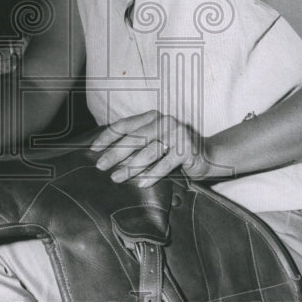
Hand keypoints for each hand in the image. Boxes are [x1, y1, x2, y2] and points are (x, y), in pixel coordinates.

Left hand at [90, 111, 213, 186]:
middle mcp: (164, 122)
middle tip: (100, 165)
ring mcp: (177, 134)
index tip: (93, 149)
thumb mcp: (153, 143)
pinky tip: (141, 184)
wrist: (208, 155)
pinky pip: (165, 164)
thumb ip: (135, 144)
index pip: (124, 125)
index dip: (107, 136)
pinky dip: (152, 175)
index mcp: (152, 117)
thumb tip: (105, 156)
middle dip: (115, 153)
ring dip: (130, 166)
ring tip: (117, 177)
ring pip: (148, 151)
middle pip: (134, 138)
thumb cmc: (173, 150)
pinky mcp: (187, 149)